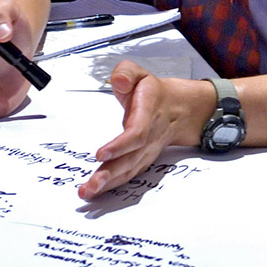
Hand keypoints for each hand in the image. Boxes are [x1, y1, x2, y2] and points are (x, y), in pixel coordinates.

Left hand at [80, 62, 210, 199]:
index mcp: (148, 114)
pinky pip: (129, 174)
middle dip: (110, 174)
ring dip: (109, 185)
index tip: (101, 154)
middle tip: (90, 186)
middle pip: (131, 160)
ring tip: (88, 192)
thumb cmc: (154, 93)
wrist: (178, 109)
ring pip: (129, 171)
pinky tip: (98, 192)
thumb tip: (119, 81)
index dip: (120, 146)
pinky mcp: (141, 160)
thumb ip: (126, 73)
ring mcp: (146, 152)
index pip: (136, 133)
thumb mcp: (140, 74)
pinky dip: (114, 185)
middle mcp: (149, 137)